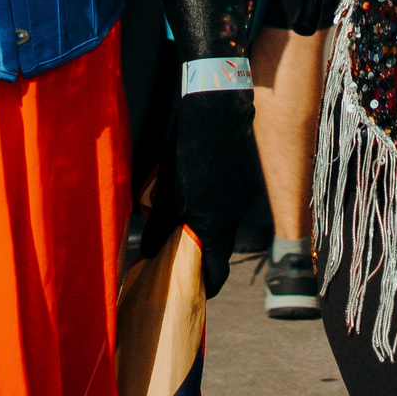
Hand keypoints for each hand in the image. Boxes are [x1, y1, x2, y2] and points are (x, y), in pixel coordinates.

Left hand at [172, 85, 258, 297]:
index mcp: (216, 223)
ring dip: (208, 222)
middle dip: (202, 249)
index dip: (209, 283)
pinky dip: (216, 202)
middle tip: (179, 248)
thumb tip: (148, 251)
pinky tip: (199, 185)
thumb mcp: (168, 191)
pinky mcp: (247, 177)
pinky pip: (231, 200)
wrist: (218, 106)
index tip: (197, 289)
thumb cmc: (189, 150)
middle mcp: (236, 213)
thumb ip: (160, 225)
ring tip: (184, 211)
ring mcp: (245, 194)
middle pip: (221, 244)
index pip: (219, 269)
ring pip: (225, 219)